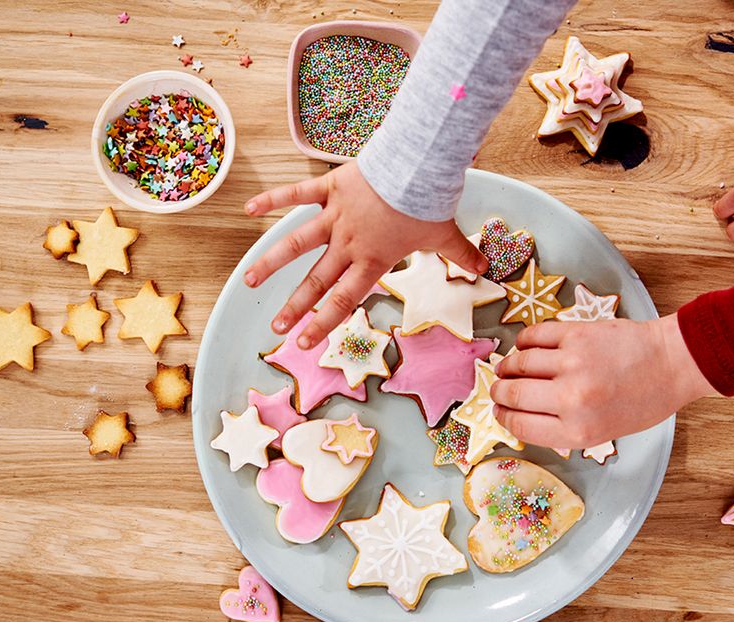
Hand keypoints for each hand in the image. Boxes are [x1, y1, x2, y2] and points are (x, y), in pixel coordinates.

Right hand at [242, 162, 487, 347]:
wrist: (416, 166)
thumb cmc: (429, 202)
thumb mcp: (446, 234)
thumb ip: (461, 255)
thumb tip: (486, 269)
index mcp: (372, 261)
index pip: (344, 300)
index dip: (323, 324)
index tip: (304, 343)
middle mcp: (348, 244)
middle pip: (316, 281)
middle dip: (295, 308)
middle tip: (276, 328)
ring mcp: (334, 217)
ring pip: (296, 244)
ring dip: (270, 263)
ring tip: (248, 280)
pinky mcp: (329, 189)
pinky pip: (296, 195)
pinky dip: (272, 200)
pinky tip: (248, 209)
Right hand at [490, 315, 715, 447]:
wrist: (671, 363)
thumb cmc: (643, 401)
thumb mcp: (604, 431)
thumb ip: (564, 427)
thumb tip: (523, 415)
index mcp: (578, 431)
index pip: (520, 426)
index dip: (502, 417)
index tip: (498, 410)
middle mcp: (571, 399)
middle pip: (512, 394)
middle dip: (499, 392)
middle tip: (498, 388)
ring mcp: (572, 363)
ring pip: (518, 363)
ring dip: (507, 366)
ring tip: (508, 368)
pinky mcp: (575, 334)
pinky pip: (533, 336)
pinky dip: (523, 342)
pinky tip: (525, 347)